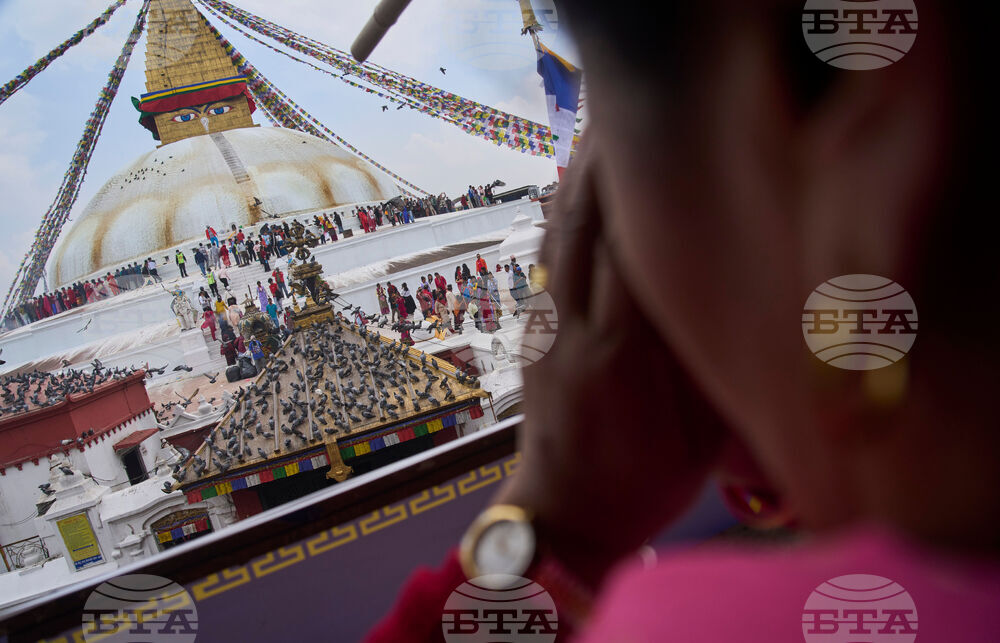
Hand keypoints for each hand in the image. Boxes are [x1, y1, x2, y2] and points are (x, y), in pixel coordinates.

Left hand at [493, 144, 728, 587]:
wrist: (566, 516)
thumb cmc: (642, 483)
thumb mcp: (697, 435)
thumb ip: (703, 360)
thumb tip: (716, 295)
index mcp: (621, 354)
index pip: (631, 250)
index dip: (641, 190)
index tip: (658, 147)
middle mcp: (574, 329)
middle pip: (585, 228)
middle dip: (602, 168)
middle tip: (623, 121)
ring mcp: (545, 331)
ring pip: (557, 240)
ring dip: (575, 184)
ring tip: (595, 139)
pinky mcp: (532, 336)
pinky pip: (545, 264)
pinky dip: (558, 220)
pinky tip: (568, 193)